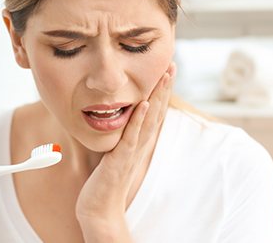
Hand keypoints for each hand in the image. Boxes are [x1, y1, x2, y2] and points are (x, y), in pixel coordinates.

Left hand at [75, 62, 175, 240]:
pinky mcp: (121, 158)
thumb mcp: (118, 150)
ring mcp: (132, 150)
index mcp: (139, 139)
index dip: (162, 90)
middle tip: (172, 64)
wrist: (100, 207)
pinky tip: (144, 103)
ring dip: (157, 96)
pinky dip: (139, 119)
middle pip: (157, 110)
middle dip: (164, 86)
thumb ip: (124, 135)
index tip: (166, 69)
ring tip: (164, 75)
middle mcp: (140, 143)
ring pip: (149, 119)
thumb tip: (125, 118)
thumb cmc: (107, 179)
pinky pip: (132, 136)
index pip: (154, 110)